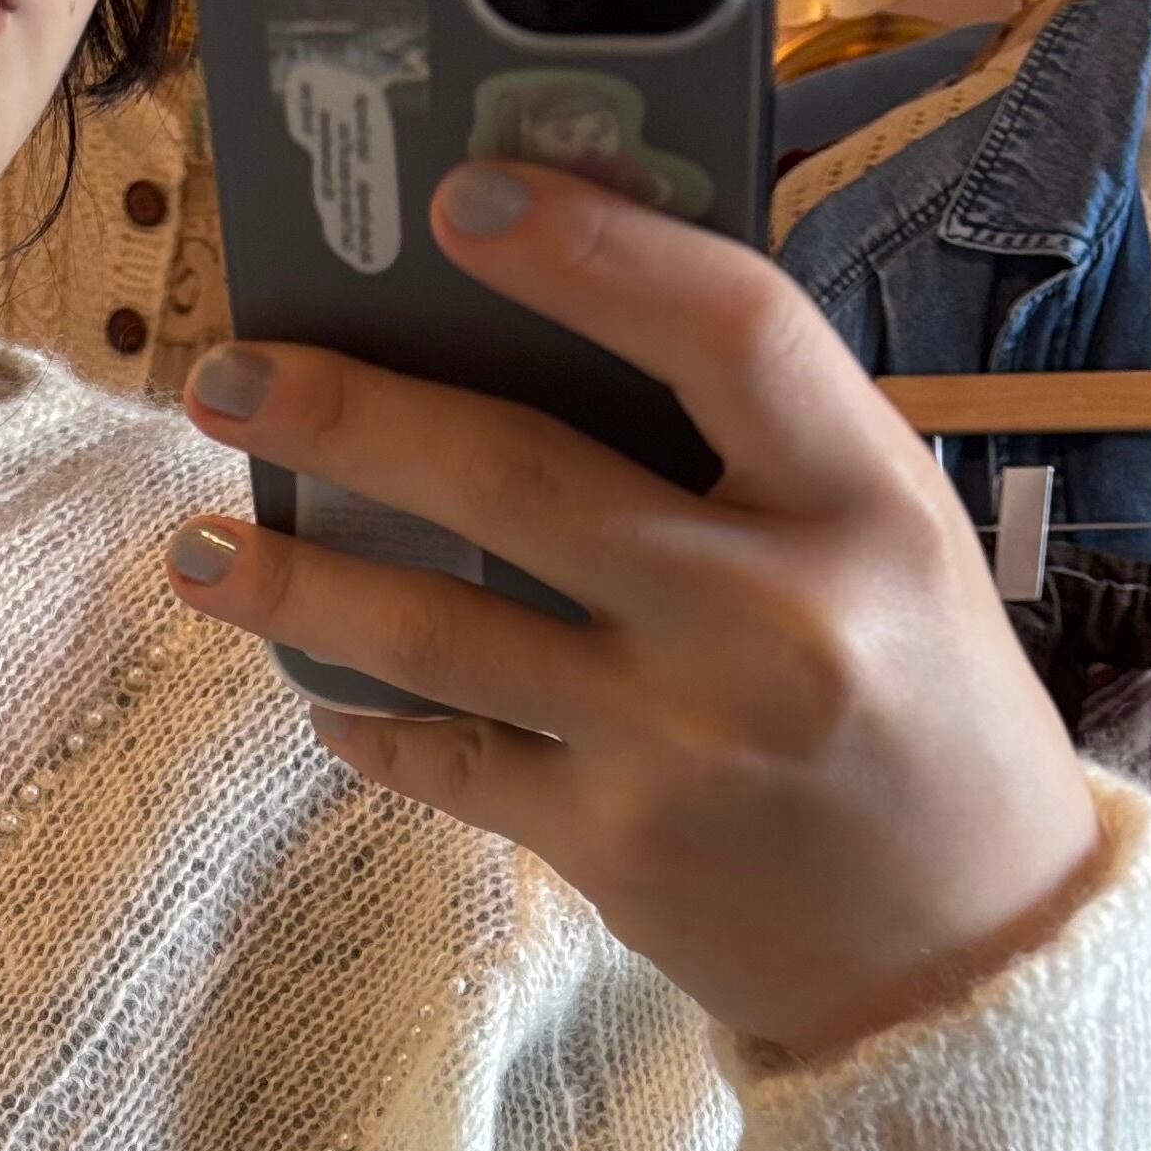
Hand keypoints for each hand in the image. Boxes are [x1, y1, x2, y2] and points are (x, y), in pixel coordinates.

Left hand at [166, 160, 1106, 1060]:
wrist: (955, 950)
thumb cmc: (916, 715)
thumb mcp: (889, 547)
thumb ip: (757, 456)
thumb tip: (550, 340)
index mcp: (861, 504)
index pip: (720, 329)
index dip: (587, 250)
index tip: (459, 200)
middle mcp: (764, 616)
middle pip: (518, 479)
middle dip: (348, 416)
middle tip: (223, 377)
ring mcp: (673, 739)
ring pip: (439, 634)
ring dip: (293, 584)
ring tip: (194, 551)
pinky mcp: (608, 843)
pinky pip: (451, 760)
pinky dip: (371, 721)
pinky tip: (314, 690)